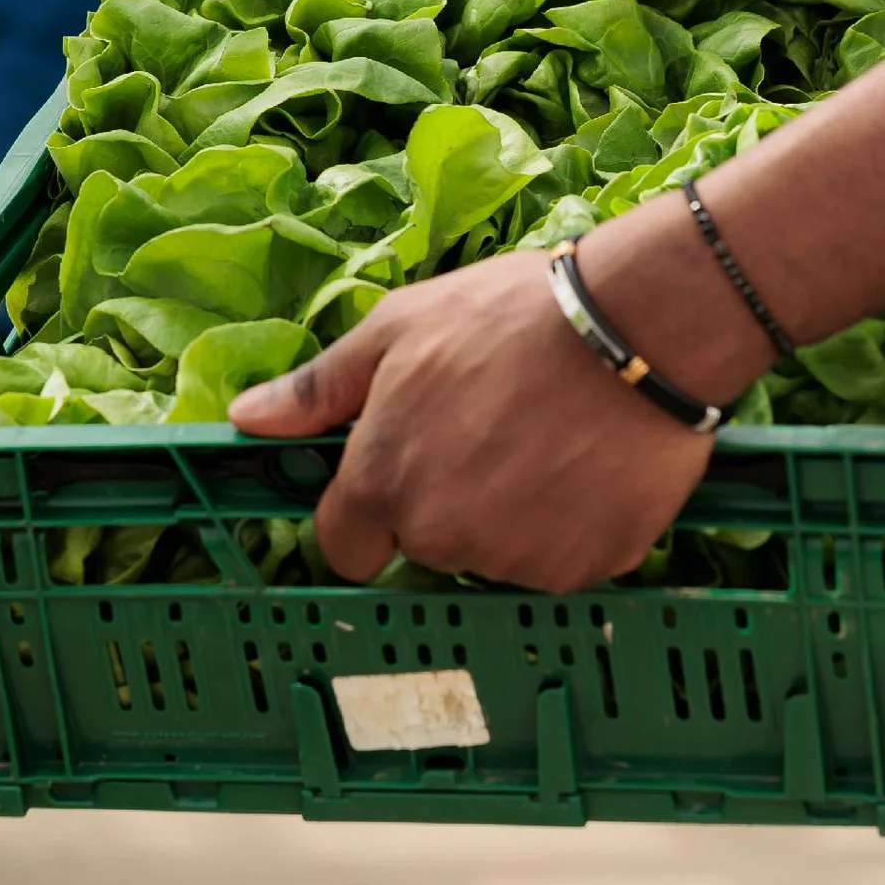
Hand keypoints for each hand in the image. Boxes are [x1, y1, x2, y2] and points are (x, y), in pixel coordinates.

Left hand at [228, 248, 717, 592]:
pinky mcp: (587, 569)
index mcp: (385, 480)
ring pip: (496, 555)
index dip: (367, 510)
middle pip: (426, 545)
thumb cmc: (511, 315)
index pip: (344, 546)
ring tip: (546, 436)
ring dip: (511, 515)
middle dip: (447, 501)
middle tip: (491, 428)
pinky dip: (572, 526)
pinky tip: (587, 462)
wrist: (636, 326)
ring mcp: (518, 561)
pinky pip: (563, 562)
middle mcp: (443, 536)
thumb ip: (319, 389)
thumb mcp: (399, 328)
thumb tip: (248, 420)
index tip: (403, 471)